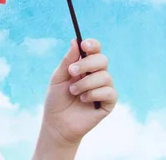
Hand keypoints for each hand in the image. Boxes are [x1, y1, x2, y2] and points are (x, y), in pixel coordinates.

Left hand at [32, 38, 117, 159]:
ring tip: (74, 92)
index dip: (93, 45)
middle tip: (72, 71)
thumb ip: (67, 61)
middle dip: (87, 64)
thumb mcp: (58, 78)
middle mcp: (97, 75)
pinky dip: (94, 94)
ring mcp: (104, 88)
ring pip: (105, 76)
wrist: (57, 124)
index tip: (84, 45)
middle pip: (102, 60)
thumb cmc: (57, 100)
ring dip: (86, 83)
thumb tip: (75, 41)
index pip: (95, 50)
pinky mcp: (109, 102)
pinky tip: (84, 99)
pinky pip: (109, 92)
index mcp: (86, 66)